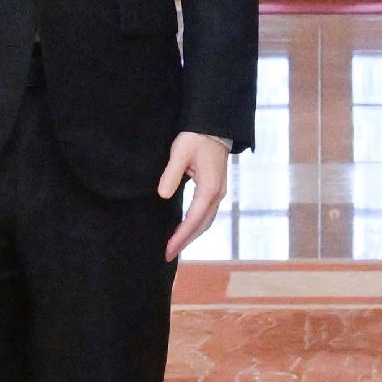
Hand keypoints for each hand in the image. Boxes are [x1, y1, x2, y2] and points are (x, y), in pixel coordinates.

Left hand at [158, 133, 234, 258]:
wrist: (215, 126)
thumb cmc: (196, 137)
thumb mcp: (180, 152)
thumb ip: (171, 173)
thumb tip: (163, 194)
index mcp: (209, 188)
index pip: (194, 219)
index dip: (181, 236)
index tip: (168, 249)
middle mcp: (217, 194)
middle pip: (202, 226)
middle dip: (185, 242)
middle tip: (168, 255)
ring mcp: (218, 192)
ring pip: (206, 222)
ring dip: (191, 236)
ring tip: (175, 247)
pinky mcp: (215, 189)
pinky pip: (206, 214)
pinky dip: (196, 226)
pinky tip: (186, 230)